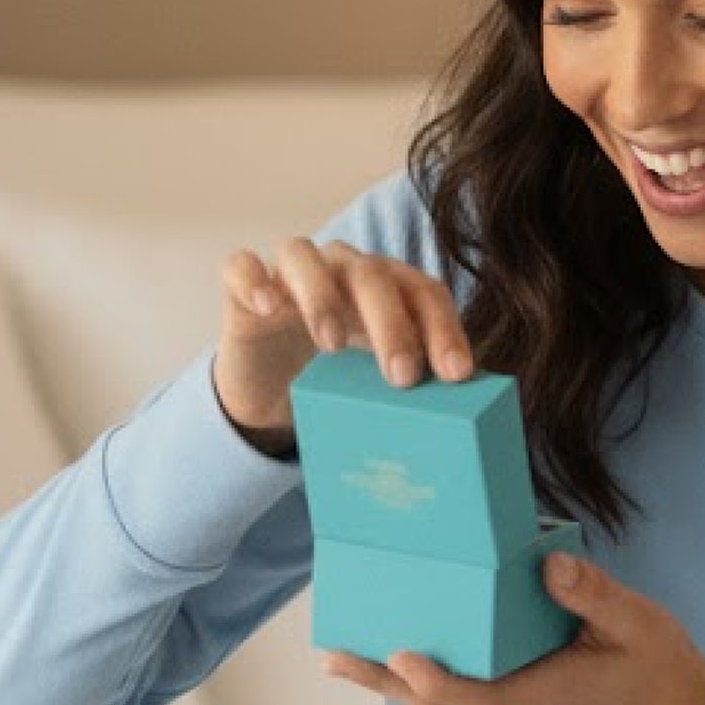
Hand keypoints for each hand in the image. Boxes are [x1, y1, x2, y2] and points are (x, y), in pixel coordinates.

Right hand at [213, 239, 474, 449]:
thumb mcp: (376, 386)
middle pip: (374, 277)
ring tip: (331, 345)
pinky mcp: (241, 286)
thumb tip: (463, 446)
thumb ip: (412, 397)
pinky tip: (267, 307)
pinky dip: (253, 280)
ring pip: (307, 258)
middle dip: (392, 325)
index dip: (444, 328)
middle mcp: (343, 269)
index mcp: (389, 288)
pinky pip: (241, 266)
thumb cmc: (334, 379)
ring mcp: (290, 271)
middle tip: (403, 377)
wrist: (268, 386)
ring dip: (323, 298)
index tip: (456, 375)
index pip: (424, 294)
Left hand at [324, 553, 704, 704]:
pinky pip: (461, 698)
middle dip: (384, 682)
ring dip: (394, 683)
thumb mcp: (637, 621)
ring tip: (345, 656)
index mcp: (545, 697)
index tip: (397, 653)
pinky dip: (425, 679)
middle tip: (333, 657)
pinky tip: (401, 652)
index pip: (475, 697)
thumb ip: (593, 593)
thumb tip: (547, 563)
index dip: (432, 679)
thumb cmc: (660, 665)